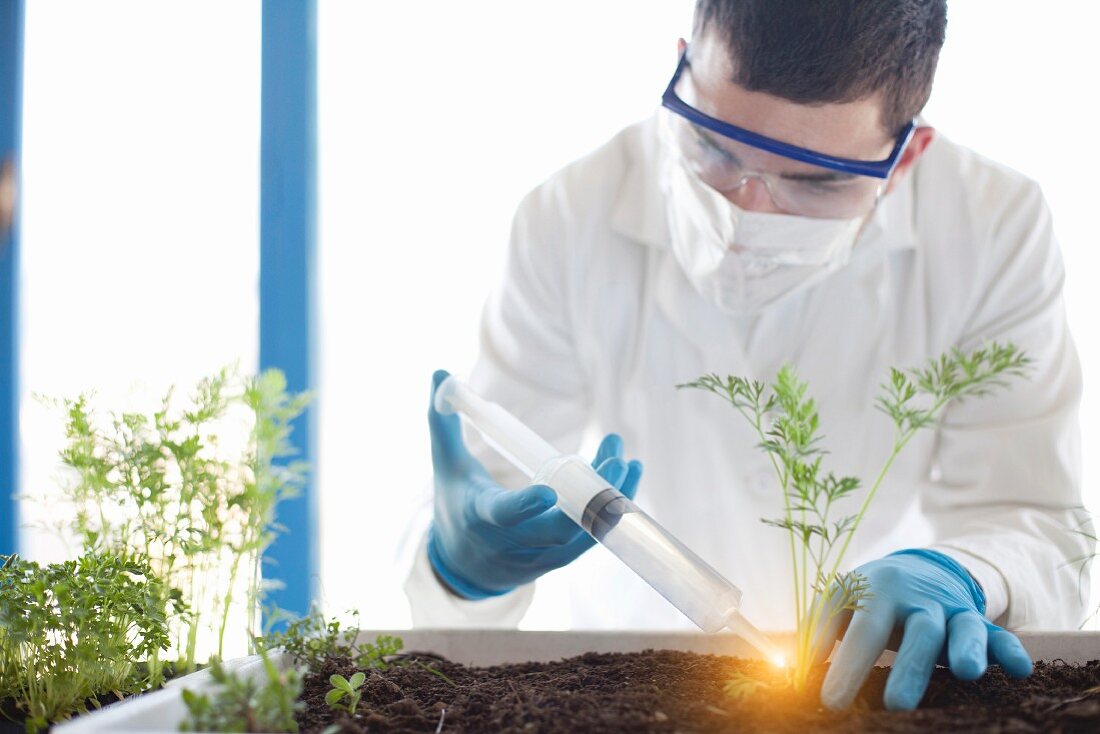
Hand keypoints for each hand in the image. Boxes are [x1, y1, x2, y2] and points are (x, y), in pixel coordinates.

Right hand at [426, 370, 642, 598]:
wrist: (462, 564)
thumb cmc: (455, 503)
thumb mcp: (446, 465)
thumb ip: (443, 421)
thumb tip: (441, 372)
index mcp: (480, 517)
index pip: (503, 514)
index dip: (525, 505)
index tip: (549, 490)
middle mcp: (512, 544)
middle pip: (558, 530)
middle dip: (592, 498)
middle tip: (617, 459)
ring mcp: (538, 558)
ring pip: (581, 536)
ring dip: (610, 501)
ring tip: (630, 464)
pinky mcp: (558, 562)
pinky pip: (589, 540)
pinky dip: (610, 513)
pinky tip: (626, 480)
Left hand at [818, 548, 1032, 710]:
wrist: (915, 568)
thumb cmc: (868, 595)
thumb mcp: (841, 600)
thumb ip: (820, 629)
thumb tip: (800, 668)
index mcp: (878, 591)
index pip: (861, 630)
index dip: (846, 666)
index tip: (830, 702)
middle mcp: (919, 599)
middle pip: (917, 631)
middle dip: (908, 668)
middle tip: (895, 706)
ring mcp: (952, 609)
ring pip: (964, 627)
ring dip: (968, 648)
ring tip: (967, 674)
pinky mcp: (977, 621)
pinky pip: (998, 633)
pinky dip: (1010, 650)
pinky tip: (1020, 671)